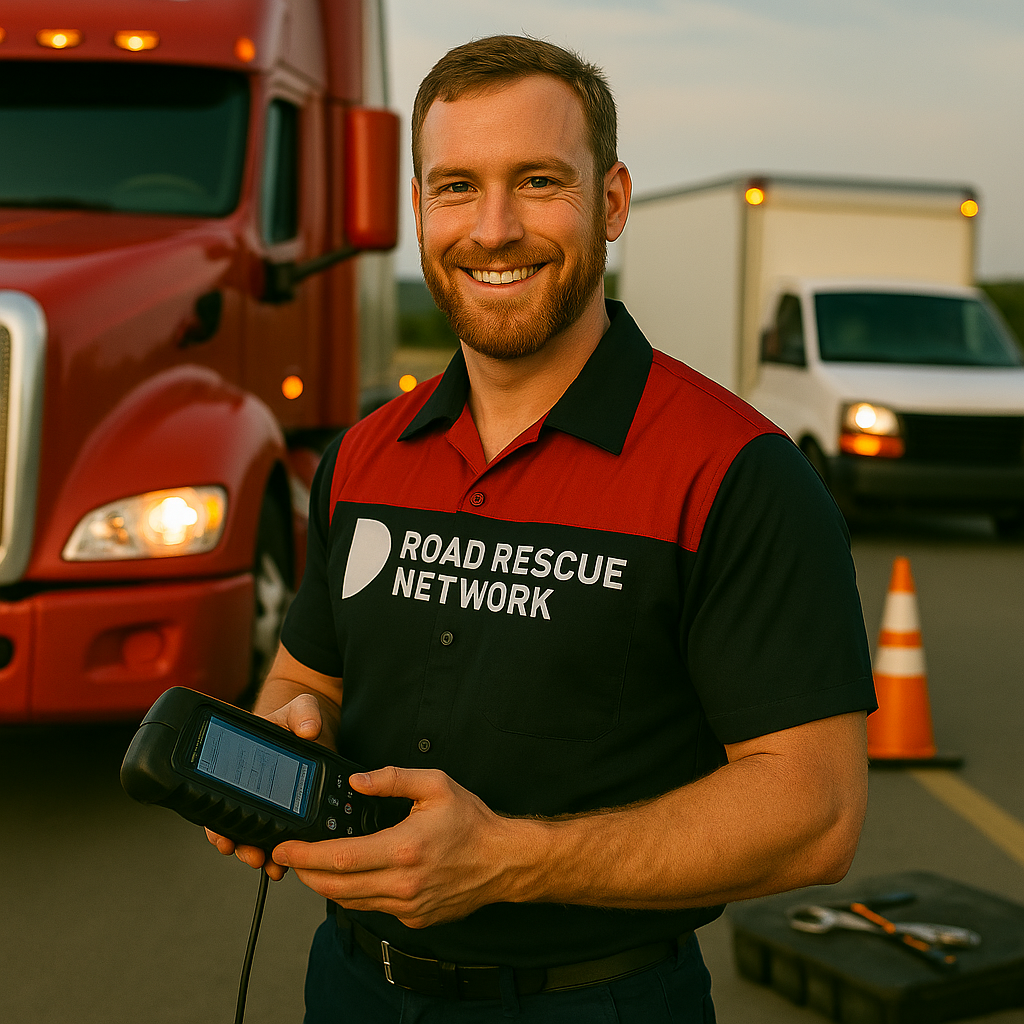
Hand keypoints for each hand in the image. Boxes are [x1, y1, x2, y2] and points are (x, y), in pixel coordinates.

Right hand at [205, 692, 326, 879]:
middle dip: (238, 844)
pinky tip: (282, 864)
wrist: (317, 728)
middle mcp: (249, 786)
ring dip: (255, 852)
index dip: (217, 821)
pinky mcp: (287, 809)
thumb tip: (309, 729)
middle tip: (252, 855)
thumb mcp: (301, 708)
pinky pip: (275, 834)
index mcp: (242, 763)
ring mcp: (268, 800)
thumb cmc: (300, 717)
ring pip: (251, 834)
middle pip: (231, 823)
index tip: (224, 837)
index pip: (220, 795)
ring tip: (268, 864)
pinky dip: (275, 851)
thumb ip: (304, 712)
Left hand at [272, 768, 516, 928]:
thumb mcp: (435, 785)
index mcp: (404, 848)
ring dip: (326, 885)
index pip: (340, 858)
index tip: (284, 848)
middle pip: (336, 887)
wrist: (504, 860)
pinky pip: (373, 908)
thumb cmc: (472, 822)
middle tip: (289, 858)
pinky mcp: (414, 918)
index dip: (305, 855)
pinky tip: (353, 876)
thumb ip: (392, 779)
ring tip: (314, 865)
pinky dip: (355, 894)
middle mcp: (403, 883)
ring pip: (351, 902)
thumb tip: (356, 783)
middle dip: (305, 873)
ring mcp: (408, 905)